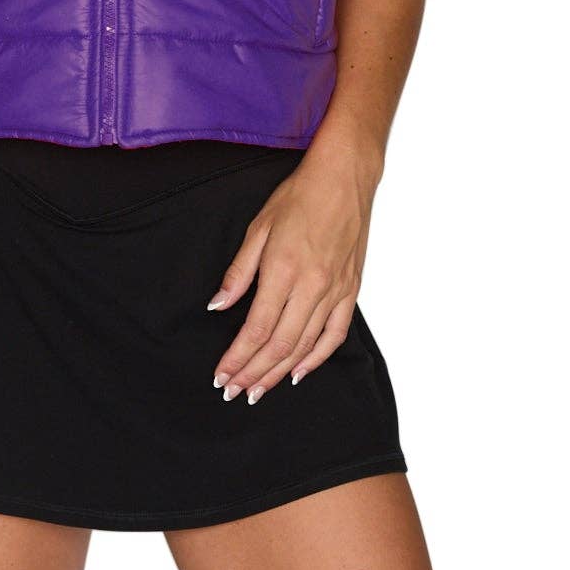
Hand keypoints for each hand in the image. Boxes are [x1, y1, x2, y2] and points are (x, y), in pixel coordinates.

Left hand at [206, 145, 379, 402]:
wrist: (344, 177)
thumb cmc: (299, 196)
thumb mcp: (259, 227)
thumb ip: (239, 272)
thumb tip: (218, 305)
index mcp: (284, 270)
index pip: (256, 329)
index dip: (238, 358)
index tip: (222, 376)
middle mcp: (312, 286)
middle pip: (279, 345)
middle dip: (254, 373)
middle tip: (235, 392)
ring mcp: (335, 290)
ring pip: (305, 345)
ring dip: (279, 372)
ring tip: (259, 390)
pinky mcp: (351, 289)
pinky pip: (334, 334)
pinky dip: (316, 358)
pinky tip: (299, 372)